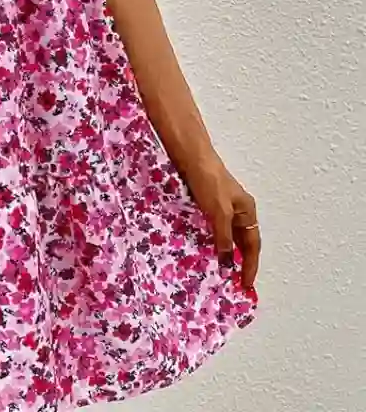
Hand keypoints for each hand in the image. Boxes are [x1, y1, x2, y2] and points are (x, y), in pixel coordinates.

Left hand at [183, 154, 260, 288]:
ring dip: (225, 253)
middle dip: (240, 262)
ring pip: (227, 236)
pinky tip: (205, 250)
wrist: (191, 158)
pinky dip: (213, 242)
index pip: (252, 245)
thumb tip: (228, 262)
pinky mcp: (207, 205)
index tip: (246, 284)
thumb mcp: (219, 211)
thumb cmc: (209, 180)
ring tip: (220, 272)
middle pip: (242, 242)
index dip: (250, 265)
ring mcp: (223, 207)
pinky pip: (214, 229)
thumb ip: (223, 237)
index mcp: (247, 211)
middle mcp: (238, 210)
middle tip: (234, 283)